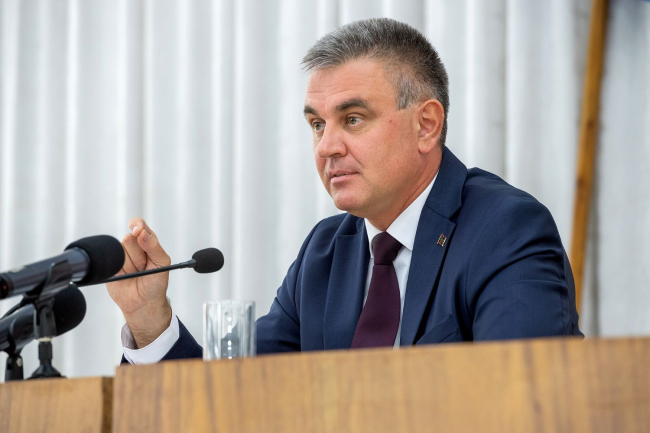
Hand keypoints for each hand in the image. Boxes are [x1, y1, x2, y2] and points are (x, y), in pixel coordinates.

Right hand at [107, 217, 171, 347]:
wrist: (144, 303)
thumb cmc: (156, 283)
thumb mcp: (162, 263)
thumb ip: (154, 247)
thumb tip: (142, 233)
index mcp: (147, 241)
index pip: (139, 225)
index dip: (137, 226)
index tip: (138, 231)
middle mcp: (133, 247)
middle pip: (129, 238)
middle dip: (138, 254)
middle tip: (144, 266)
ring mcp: (120, 256)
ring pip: (120, 251)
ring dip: (130, 265)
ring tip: (135, 273)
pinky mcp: (110, 266)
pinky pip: (110, 261)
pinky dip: (119, 269)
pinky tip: (125, 276)